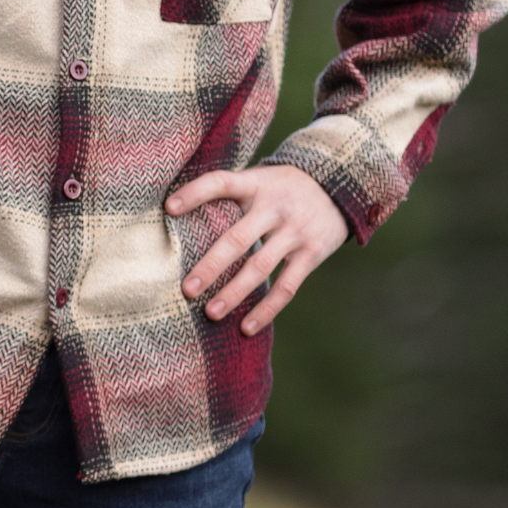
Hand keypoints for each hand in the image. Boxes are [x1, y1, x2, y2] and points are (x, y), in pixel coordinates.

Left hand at [166, 164, 347, 335]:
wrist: (338, 185)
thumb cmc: (282, 187)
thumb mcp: (258, 179)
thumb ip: (228, 193)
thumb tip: (174, 210)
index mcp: (256, 184)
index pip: (221, 182)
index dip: (195, 193)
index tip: (168, 207)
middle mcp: (275, 207)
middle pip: (239, 238)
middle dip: (211, 265)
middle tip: (187, 289)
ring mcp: (295, 232)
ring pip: (261, 267)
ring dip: (235, 292)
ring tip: (211, 313)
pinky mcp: (311, 253)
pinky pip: (287, 286)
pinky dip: (266, 309)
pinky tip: (246, 327)